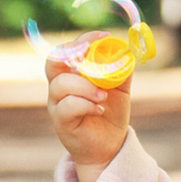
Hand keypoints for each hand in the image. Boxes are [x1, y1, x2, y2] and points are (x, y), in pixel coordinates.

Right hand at [46, 31, 131, 166]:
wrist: (109, 144)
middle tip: (91, 54)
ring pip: (61, 85)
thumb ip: (122, 69)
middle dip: (72, 53)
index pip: (68, 49)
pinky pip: (67, 106)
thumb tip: (127, 50)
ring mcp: (57, 104)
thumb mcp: (121, 87)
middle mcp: (60, 85)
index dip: (83, 39)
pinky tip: (98, 109)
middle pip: (53, 61)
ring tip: (103, 96)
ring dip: (85, 86)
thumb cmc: (110, 111)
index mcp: (72, 73)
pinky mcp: (61, 121)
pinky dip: (85, 104)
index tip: (104, 37)